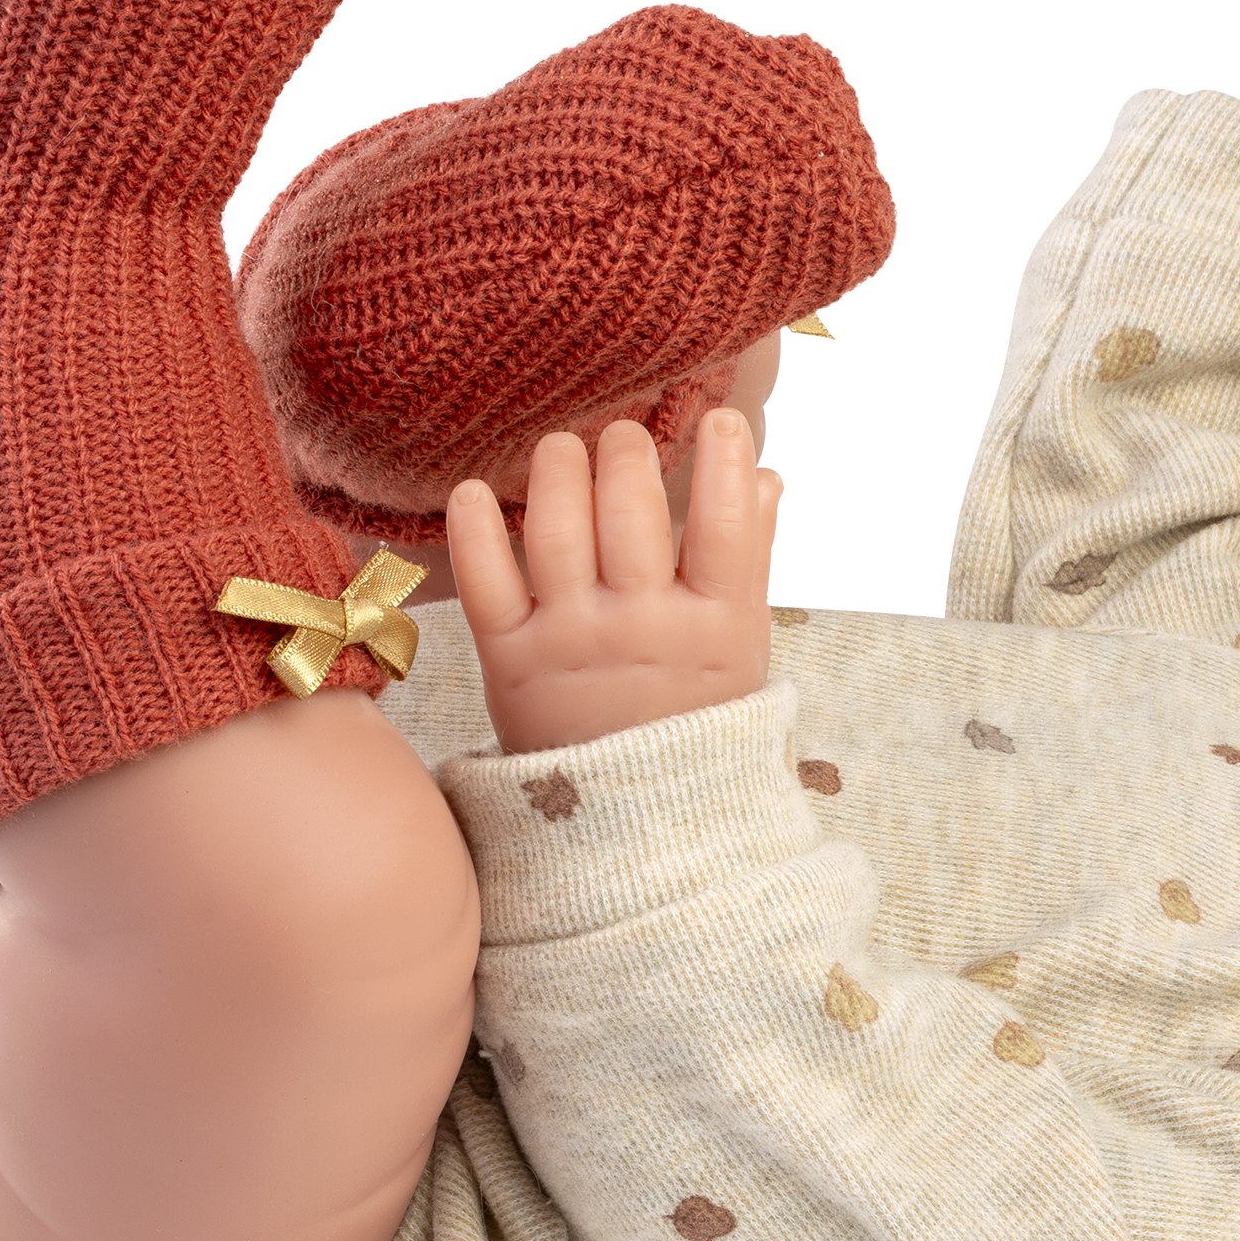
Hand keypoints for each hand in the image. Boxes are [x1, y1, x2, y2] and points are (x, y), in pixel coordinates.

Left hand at [449, 410, 783, 754]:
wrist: (631, 821)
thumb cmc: (693, 716)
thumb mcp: (742, 646)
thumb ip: (751, 557)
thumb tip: (766, 474)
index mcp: (715, 627)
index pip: (725, 527)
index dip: (725, 461)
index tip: (719, 419)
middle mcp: (643, 630)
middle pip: (632, 514)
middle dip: (626, 455)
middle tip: (622, 437)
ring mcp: (573, 642)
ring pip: (558, 530)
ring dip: (559, 470)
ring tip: (563, 448)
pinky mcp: (509, 660)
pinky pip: (484, 580)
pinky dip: (473, 528)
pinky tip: (476, 492)